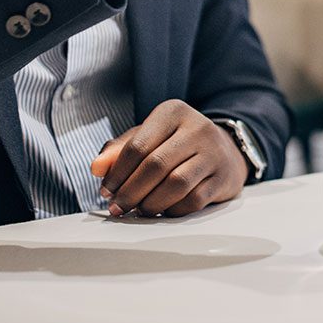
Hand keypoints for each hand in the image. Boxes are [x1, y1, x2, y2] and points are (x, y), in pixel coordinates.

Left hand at [88, 100, 249, 217]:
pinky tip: (163, 211)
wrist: (225, 150)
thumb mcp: (149, 137)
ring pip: (176, 184)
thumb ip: (119, 150)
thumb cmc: (177, 144)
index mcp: (173, 112)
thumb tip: (96, 168)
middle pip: (155, 166)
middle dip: (131, 192)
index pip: (138, 146)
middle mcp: (197, 128)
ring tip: (139, 210)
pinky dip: (173, 210)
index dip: (117, 173)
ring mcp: (214, 152)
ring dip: (151, 204)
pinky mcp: (223, 177)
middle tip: (117, 207)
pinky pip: (194, 200)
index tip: (106, 191)